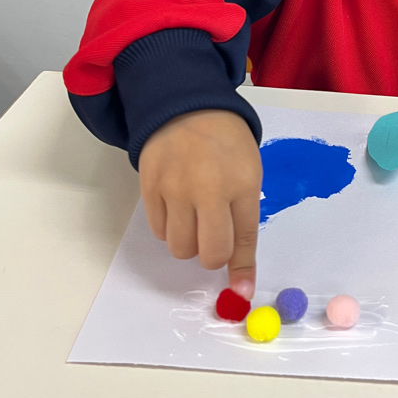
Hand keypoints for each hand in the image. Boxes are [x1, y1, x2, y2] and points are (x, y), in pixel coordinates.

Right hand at [138, 110, 261, 297]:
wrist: (187, 106)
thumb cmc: (226, 143)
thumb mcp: (248, 174)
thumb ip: (244, 220)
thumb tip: (239, 278)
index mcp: (242, 183)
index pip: (243, 239)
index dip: (242, 270)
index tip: (240, 291)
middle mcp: (208, 188)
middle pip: (208, 253)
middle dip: (213, 256)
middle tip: (214, 240)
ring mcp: (175, 188)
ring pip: (179, 247)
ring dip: (189, 242)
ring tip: (194, 217)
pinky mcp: (150, 187)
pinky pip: (158, 230)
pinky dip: (169, 227)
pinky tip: (177, 205)